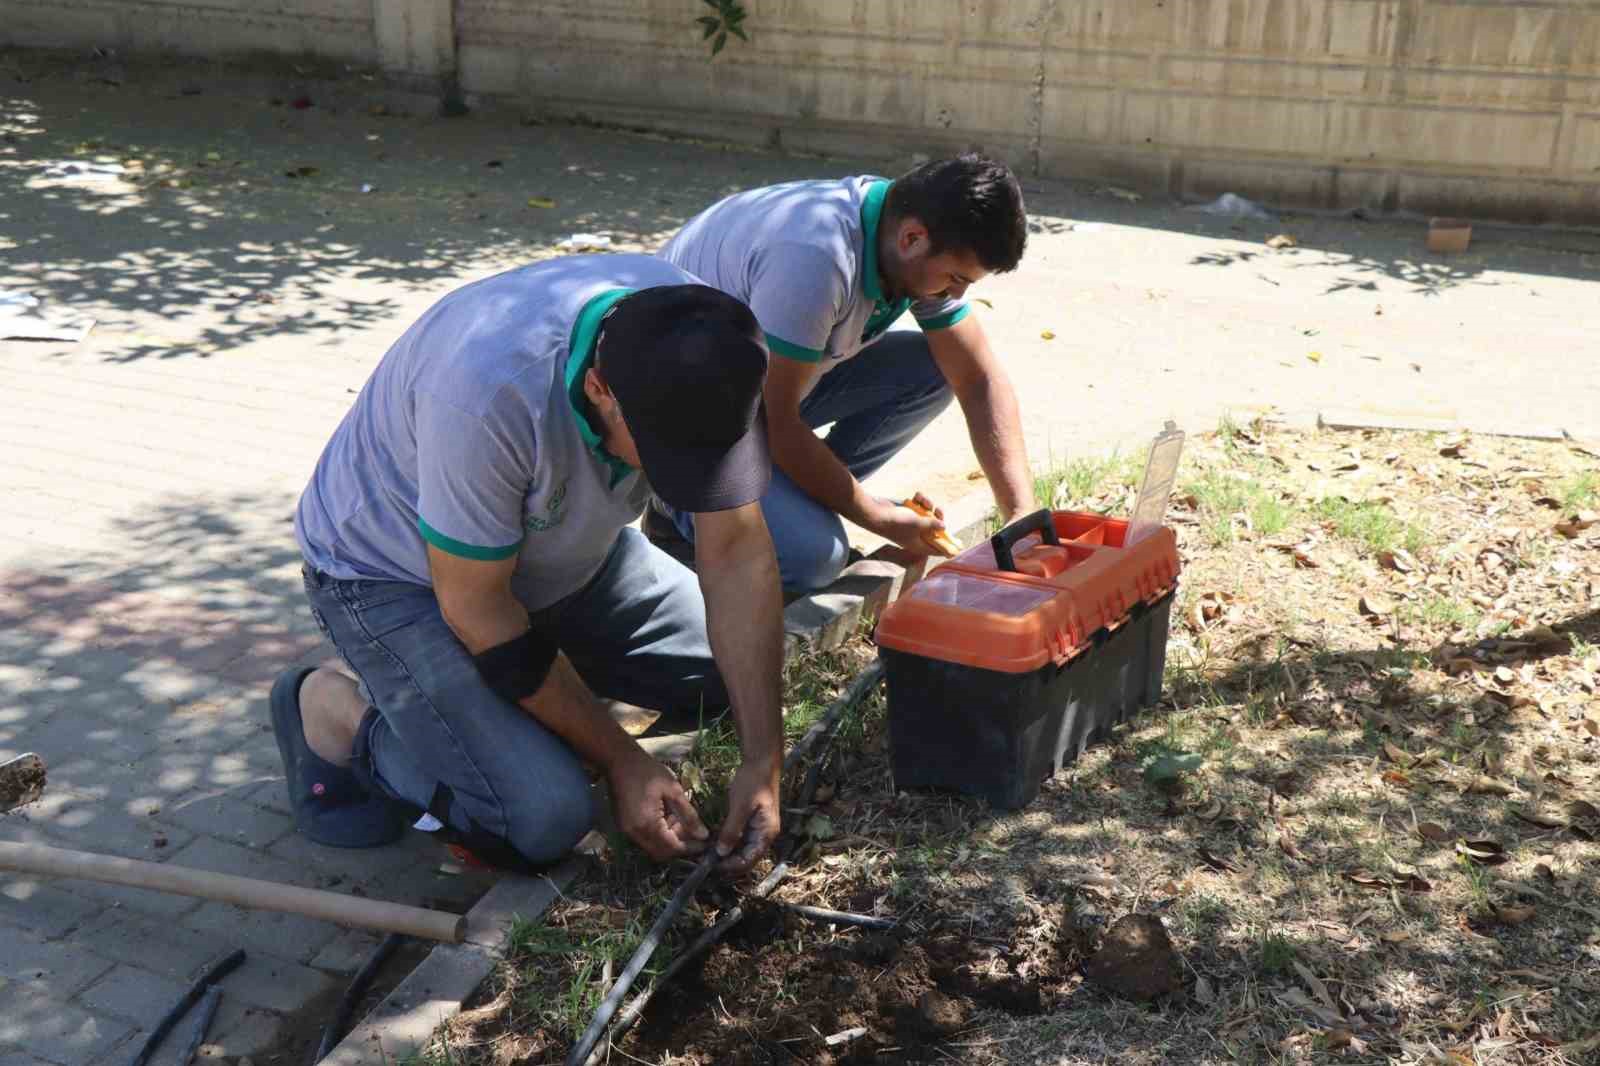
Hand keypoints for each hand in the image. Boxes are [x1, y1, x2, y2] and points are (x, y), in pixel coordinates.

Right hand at [607, 750, 709, 861]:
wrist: (619, 760)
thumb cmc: (648, 771)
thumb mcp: (673, 790)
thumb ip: (689, 815)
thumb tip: (703, 835)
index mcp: (647, 824)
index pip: (672, 847)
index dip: (690, 847)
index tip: (705, 843)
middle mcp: (635, 834)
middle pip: (662, 852)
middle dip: (680, 845)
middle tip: (694, 832)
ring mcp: (627, 831)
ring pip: (653, 846)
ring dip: (669, 839)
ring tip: (681, 820)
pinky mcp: (625, 826)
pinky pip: (645, 838)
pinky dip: (659, 834)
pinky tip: (667, 817)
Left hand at [716, 758, 780, 875]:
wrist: (761, 761)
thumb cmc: (753, 782)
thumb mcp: (740, 806)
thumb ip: (732, 830)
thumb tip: (722, 853)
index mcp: (766, 833)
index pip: (749, 860)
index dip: (730, 866)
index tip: (711, 865)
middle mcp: (764, 835)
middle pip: (746, 858)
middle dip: (727, 862)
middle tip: (705, 860)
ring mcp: (759, 828)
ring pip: (742, 849)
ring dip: (727, 852)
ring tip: (707, 853)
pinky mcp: (752, 821)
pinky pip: (740, 838)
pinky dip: (728, 841)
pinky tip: (713, 841)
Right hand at [864, 493, 947, 556]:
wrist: (875, 513)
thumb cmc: (895, 523)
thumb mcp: (918, 525)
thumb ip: (932, 525)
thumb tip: (944, 527)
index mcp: (919, 544)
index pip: (936, 549)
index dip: (947, 547)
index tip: (959, 545)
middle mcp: (915, 536)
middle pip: (934, 530)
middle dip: (938, 518)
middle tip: (938, 510)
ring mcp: (911, 524)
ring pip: (927, 515)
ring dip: (927, 505)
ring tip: (923, 500)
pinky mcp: (906, 513)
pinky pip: (918, 507)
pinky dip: (919, 501)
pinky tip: (916, 496)